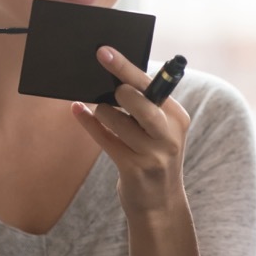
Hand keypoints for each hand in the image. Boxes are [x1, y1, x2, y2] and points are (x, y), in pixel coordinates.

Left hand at [71, 46, 190, 220]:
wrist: (159, 204)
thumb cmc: (154, 157)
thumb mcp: (160, 131)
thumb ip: (145, 106)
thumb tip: (112, 77)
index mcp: (177, 116)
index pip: (151, 84)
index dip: (125, 67)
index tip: (103, 51)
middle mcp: (169, 134)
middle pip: (137, 100)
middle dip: (117, 91)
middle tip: (108, 90)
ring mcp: (153, 153)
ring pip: (115, 118)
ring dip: (102, 112)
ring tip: (100, 112)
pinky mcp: (133, 168)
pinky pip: (103, 138)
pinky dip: (88, 123)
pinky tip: (78, 111)